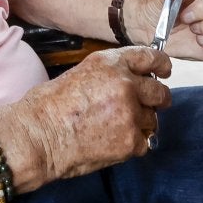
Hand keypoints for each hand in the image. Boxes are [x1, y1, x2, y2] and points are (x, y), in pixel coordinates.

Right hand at [18, 47, 171, 181]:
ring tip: (114, 129)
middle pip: (160, 92)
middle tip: (149, 107)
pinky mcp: (131, 141)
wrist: (38, 136)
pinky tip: (111, 143)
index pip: (151, 58)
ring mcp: (130, 114)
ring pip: (152, 120)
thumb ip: (111, 75)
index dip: (161, 65)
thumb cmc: (49, 106)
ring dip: (140, 124)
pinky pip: (144, 143)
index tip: (164, 71)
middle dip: (157, 100)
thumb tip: (132, 83)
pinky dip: (132, 145)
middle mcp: (126, 85)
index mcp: (111, 63)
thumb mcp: (82, 73)